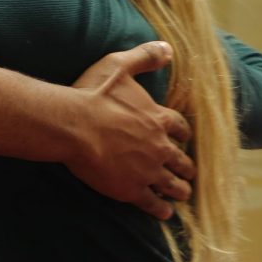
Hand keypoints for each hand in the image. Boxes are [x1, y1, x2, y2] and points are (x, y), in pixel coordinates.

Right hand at [66, 41, 193, 220]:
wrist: (73, 126)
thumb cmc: (93, 95)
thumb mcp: (119, 66)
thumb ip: (145, 56)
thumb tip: (168, 47)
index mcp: (157, 118)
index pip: (180, 128)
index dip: (184, 134)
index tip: (185, 140)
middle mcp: (159, 146)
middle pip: (182, 160)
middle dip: (186, 167)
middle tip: (189, 172)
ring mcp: (147, 170)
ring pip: (172, 184)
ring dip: (180, 189)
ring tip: (182, 194)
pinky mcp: (131, 189)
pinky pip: (153, 204)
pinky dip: (161, 209)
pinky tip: (165, 213)